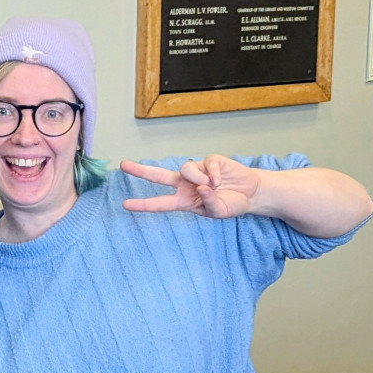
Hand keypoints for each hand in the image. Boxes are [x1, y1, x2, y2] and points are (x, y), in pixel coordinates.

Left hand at [119, 156, 260, 218]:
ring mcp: (196, 171)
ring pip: (185, 169)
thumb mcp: (218, 212)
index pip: (160, 203)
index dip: (143, 204)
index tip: (125, 204)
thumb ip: (207, 202)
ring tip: (213, 186)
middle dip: (141, 171)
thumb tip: (200, 187)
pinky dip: (213, 173)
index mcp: (183, 201)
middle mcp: (185, 185)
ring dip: (198, 178)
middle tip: (123, 165)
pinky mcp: (209, 161)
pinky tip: (220, 179)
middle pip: (158, 176)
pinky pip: (205, 164)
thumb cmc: (230, 204)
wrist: (249, 193)